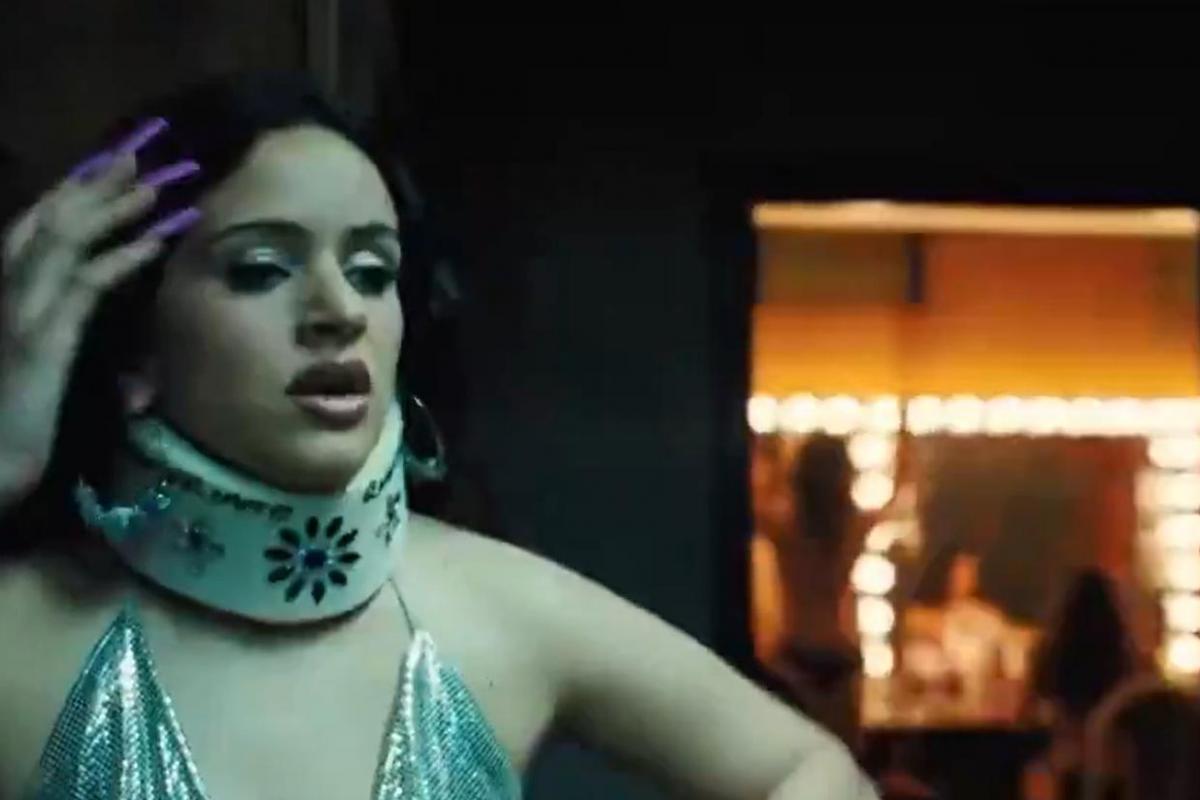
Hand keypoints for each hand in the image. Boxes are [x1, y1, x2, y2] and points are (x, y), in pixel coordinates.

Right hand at [0, 118, 198, 507]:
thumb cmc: (12, 417)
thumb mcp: (36, 358)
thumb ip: (56, 321)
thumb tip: (89, 295)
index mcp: (2, 288)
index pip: (37, 223)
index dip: (74, 187)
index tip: (112, 159)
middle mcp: (4, 287)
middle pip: (51, 216)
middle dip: (97, 179)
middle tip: (143, 149)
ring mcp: (19, 309)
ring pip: (67, 238)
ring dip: (115, 207)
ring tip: (158, 182)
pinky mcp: (40, 340)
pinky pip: (86, 285)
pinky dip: (122, 257)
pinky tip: (156, 240)